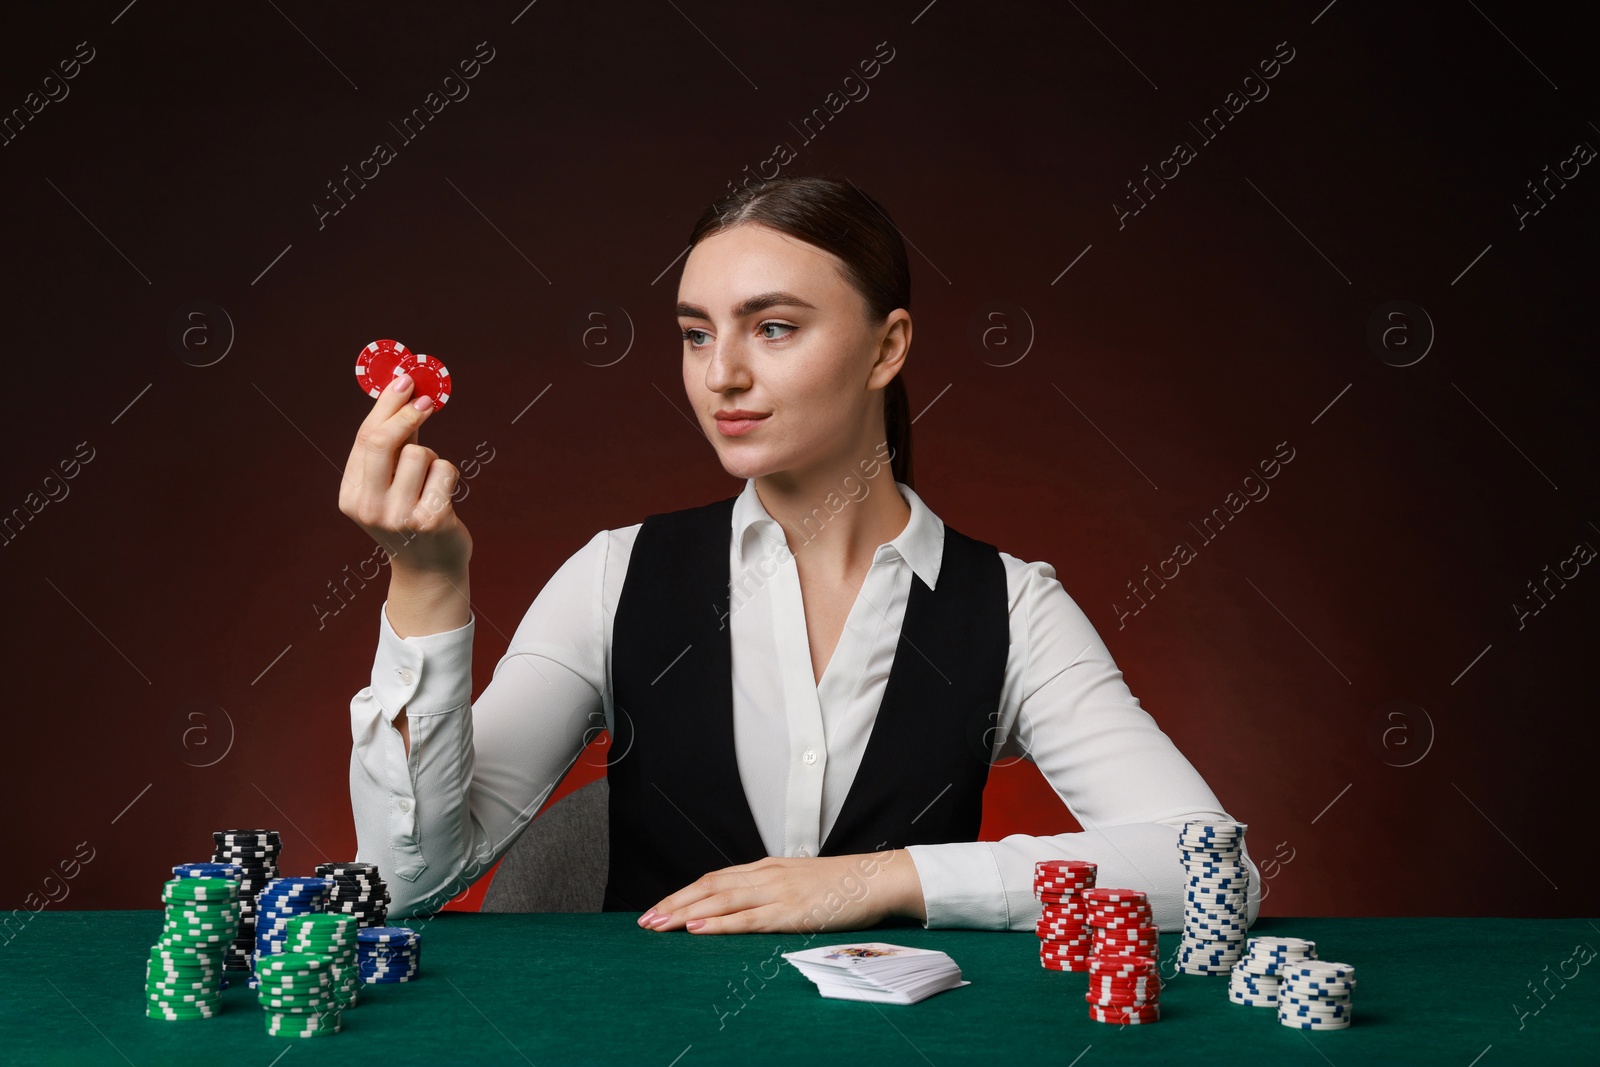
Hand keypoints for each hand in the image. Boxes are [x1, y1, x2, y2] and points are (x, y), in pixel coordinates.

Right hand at [338, 370, 472, 577]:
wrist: (430, 569)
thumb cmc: (410, 516)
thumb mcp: (388, 486)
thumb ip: (391, 446)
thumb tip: (405, 393)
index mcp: (351, 496)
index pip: (364, 439)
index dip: (386, 405)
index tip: (405, 380)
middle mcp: (369, 508)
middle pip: (381, 441)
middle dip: (407, 413)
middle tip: (428, 400)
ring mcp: (399, 516)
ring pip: (419, 453)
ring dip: (431, 457)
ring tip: (430, 480)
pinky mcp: (431, 520)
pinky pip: (444, 470)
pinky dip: (449, 474)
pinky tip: (443, 494)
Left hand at [636, 850, 925, 934]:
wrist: (875, 879)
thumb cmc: (842, 886)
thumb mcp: (800, 881)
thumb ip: (772, 889)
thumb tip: (745, 905)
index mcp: (767, 868)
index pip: (714, 878)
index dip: (684, 893)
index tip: (659, 907)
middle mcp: (766, 875)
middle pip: (709, 887)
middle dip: (674, 904)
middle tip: (645, 921)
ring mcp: (777, 891)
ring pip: (721, 900)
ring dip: (685, 913)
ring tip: (659, 925)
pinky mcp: (791, 911)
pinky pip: (748, 918)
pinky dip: (720, 923)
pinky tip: (698, 928)